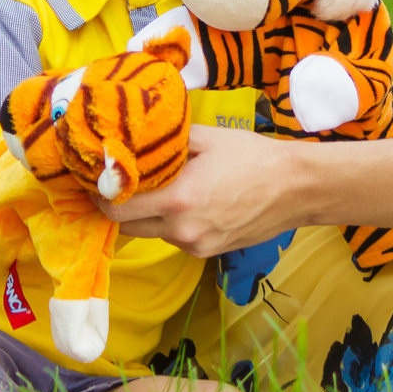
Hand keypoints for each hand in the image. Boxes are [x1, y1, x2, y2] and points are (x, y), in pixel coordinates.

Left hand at [95, 123, 303, 256]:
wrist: (295, 188)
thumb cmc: (252, 157)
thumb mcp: (205, 138)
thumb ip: (165, 143)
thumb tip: (132, 139)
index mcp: (177, 200)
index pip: (115, 210)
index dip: (100, 196)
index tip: (97, 181)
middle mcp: (181, 230)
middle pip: (128, 227)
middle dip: (120, 207)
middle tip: (121, 184)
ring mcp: (195, 246)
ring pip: (152, 233)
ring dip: (147, 215)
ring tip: (159, 189)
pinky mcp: (207, 253)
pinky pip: (174, 238)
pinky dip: (171, 223)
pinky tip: (188, 201)